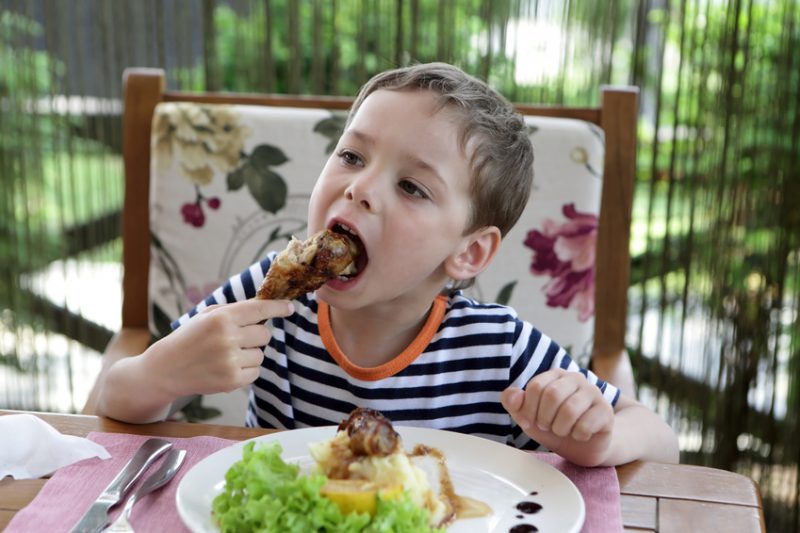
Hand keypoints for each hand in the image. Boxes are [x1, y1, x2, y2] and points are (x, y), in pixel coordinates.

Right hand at [146, 299, 293, 398]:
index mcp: (221, 318)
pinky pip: (255, 372)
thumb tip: (267, 308)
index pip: (259, 310)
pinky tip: (227, 368)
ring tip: (227, 355)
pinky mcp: (231, 381)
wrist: (165, 369)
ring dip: (250, 354)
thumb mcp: (207, 316)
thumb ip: (235, 310)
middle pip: (265, 335)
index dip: (278, 308)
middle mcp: (227, 338)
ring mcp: (229, 361)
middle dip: (257, 336)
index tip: (290, 308)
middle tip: (239, 339)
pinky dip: (246, 370)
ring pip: (261, 355)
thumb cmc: (190, 338)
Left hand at [501, 368, 613, 465]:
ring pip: (570, 409)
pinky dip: (578, 435)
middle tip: (547, 427)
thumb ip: (515, 405)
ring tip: (562, 432)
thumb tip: (511, 395)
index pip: (536, 386)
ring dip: (560, 428)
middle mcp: (575, 378)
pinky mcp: (606, 410)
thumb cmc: (554, 426)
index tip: (529, 421)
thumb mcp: (529, 418)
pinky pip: (586, 424)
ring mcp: (593, 392)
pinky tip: (580, 435)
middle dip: (544, 418)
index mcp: (555, 375)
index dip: (528, 409)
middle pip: (552, 395)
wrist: (584, 446)